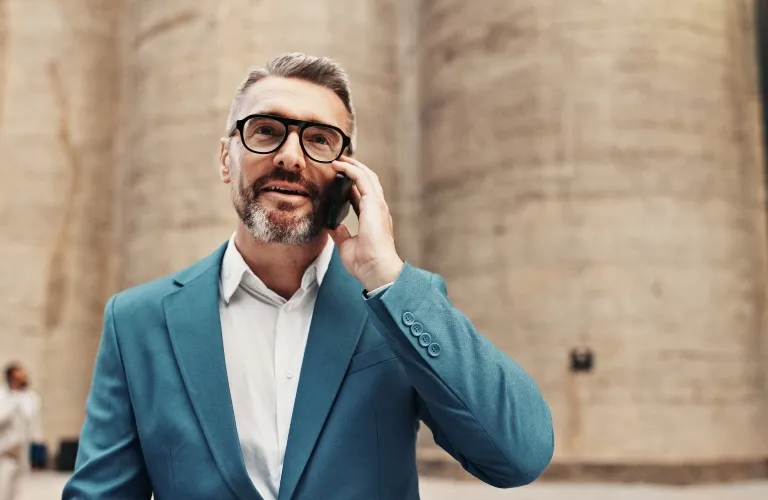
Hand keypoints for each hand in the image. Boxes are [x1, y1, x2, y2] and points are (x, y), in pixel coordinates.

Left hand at [328, 156, 403, 290]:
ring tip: (338, 159)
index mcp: (373, 219)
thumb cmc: (365, 263)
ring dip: (352, 166)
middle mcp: (378, 209)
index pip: (363, 196)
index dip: (352, 185)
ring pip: (367, 176)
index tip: (339, 179)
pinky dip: (351, 169)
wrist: (376, 270)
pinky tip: (339, 165)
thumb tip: (332, 226)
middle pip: (368, 181)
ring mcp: (378, 205)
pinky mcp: (374, 204)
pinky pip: (362, 179)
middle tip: (338, 163)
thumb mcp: (347, 246)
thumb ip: (341, 234)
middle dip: (354, 170)